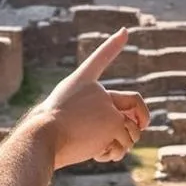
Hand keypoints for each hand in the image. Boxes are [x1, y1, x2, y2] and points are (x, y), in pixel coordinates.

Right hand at [33, 28, 149, 168]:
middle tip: (143, 126)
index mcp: (81, 82)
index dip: (113, 45)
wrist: (42, 135)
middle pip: (134, 100)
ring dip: (123, 144)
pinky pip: (124, 143)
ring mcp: (108, 106)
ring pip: (131, 129)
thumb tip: (102, 132)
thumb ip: (83, 121)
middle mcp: (99, 91)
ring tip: (104, 150)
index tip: (124, 31)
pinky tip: (98, 154)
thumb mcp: (58, 119)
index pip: (99, 58)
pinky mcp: (114, 122)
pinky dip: (114, 153)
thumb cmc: (45, 131)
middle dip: (143, 116)